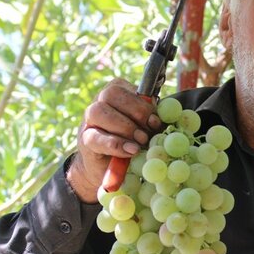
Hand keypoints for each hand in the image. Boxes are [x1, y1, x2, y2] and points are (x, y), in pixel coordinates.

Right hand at [67, 78, 161, 202]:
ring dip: (124, 127)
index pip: (125, 87)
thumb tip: (167, 115)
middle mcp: (99, 102)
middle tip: (148, 132)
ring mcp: (89, 121)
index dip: (142, 103)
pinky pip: (96, 137)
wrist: (107, 166)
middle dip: (134, 112)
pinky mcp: (85, 140)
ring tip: (140, 143)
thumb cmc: (130, 141)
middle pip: (110, 94)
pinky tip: (130, 151)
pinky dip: (116, 144)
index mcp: (116, 93)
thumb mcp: (144, 127)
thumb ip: (151, 118)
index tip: (155, 121)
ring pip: (99, 112)